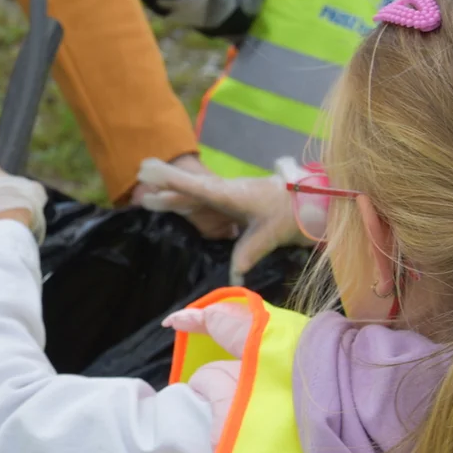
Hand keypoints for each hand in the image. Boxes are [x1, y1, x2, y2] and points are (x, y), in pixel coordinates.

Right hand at [136, 156, 319, 284]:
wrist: (311, 203)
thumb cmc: (290, 212)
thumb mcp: (269, 234)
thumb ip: (248, 254)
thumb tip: (233, 281)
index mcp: (228, 195)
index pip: (194, 187)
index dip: (171, 181)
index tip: (149, 172)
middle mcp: (222, 194)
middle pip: (187, 190)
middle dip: (164, 185)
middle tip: (140, 174)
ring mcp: (226, 199)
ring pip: (193, 196)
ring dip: (172, 194)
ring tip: (147, 196)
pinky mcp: (230, 208)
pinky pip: (204, 205)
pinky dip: (186, 204)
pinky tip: (174, 207)